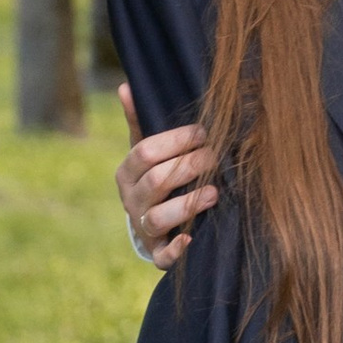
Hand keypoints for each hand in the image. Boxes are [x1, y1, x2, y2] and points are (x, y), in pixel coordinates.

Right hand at [116, 84, 216, 267]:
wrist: (150, 223)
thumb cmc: (154, 176)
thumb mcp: (144, 150)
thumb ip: (138, 121)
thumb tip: (126, 85)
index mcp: (126, 172)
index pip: (144, 152)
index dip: (175, 141)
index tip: (203, 132)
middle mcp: (130, 201)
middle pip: (155, 182)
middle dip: (188, 167)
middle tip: (216, 157)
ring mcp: (142, 228)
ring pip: (158, 218)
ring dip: (187, 205)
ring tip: (214, 193)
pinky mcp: (156, 252)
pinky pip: (162, 256)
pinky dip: (175, 250)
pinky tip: (191, 238)